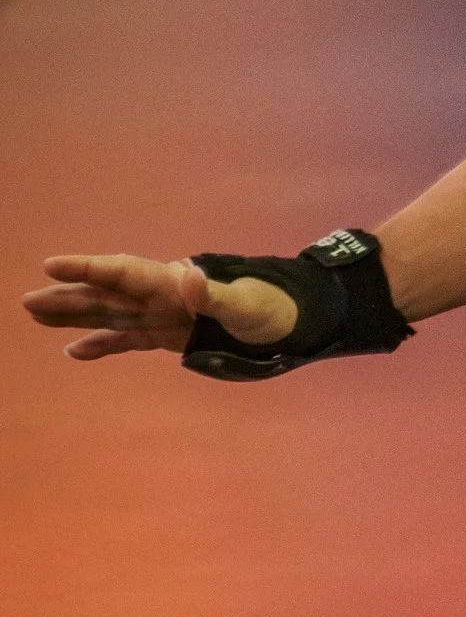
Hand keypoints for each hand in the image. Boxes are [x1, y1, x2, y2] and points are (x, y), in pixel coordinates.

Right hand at [23, 252, 296, 363]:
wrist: (287, 323)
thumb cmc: (269, 309)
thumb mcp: (245, 305)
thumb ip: (214, 295)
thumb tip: (186, 276)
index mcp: (173, 283)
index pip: (122, 272)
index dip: (88, 268)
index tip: (53, 264)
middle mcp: (159, 296)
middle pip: (105, 293)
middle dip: (68, 295)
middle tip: (27, 300)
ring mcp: (160, 315)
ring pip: (108, 313)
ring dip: (74, 315)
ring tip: (36, 314)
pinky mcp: (166, 335)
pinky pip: (125, 339)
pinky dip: (100, 345)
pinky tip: (74, 351)